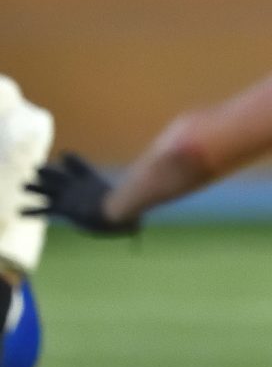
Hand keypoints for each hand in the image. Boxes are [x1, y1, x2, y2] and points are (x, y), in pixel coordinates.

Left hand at [23, 153, 139, 235]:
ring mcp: (69, 195)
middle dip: (48, 173)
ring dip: (34, 188)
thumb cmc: (128, 204)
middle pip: (60, 175)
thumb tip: (156, 182)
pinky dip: (31, 212)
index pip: (80, 166)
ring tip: (23, 186)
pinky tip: (19, 213)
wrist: (115, 210)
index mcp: (93, 180)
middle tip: (37, 168)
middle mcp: (78, 185)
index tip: (64, 154)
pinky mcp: (63, 207)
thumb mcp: (135, 196)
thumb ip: (142, 190)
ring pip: (47, 189)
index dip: (72, 161)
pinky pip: (43, 210)